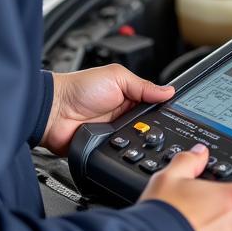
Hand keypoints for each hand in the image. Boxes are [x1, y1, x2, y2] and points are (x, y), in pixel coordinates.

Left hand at [40, 64, 173, 156]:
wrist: (54, 112)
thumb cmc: (79, 88)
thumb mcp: (116, 77)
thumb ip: (142, 85)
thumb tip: (168, 91)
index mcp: (130, 97)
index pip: (155, 106)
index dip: (165, 109)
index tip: (177, 113)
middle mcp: (125, 116)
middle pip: (150, 127)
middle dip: (154, 128)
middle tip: (154, 125)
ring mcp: (116, 134)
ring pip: (139, 143)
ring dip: (140, 140)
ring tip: (136, 134)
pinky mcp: (107, 149)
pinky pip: (122, 153)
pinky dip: (125, 152)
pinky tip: (126, 148)